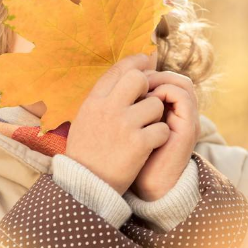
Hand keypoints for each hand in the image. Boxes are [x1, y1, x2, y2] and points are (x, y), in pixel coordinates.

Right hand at [65, 53, 170, 194]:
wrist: (86, 186)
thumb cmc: (87, 152)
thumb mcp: (85, 119)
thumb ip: (103, 99)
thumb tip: (125, 78)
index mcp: (93, 102)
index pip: (117, 70)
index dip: (135, 61)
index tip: (145, 60)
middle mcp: (108, 109)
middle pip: (138, 78)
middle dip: (148, 87)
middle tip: (148, 100)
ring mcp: (124, 125)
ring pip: (155, 105)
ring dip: (156, 117)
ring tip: (146, 130)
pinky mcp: (138, 143)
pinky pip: (162, 129)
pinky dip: (160, 137)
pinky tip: (151, 145)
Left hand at [129, 71, 200, 200]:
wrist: (145, 187)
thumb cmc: (130, 159)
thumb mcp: (125, 129)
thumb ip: (125, 109)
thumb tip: (110, 85)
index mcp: (167, 112)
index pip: (163, 79)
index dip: (145, 72)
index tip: (125, 76)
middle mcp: (180, 114)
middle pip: (174, 77)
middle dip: (153, 72)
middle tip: (134, 77)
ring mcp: (186, 120)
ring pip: (181, 83)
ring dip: (159, 79)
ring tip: (140, 86)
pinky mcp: (188, 128)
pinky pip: (182, 97)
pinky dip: (164, 91)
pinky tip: (147, 98)